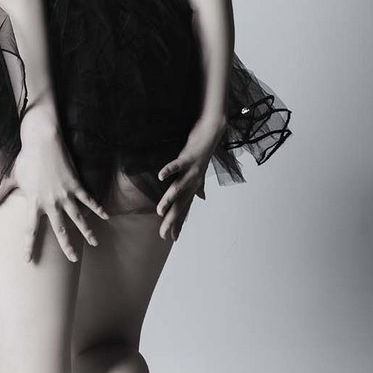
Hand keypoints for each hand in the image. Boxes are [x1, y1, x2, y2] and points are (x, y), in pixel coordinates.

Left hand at [0, 106, 109, 263]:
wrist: (42, 142)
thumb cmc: (26, 159)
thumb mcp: (11, 177)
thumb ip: (0, 192)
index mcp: (34, 202)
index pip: (31, 230)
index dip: (30, 246)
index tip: (29, 260)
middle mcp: (51, 202)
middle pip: (61, 229)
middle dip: (68, 246)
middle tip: (73, 260)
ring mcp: (65, 194)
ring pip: (78, 218)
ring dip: (87, 232)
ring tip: (94, 243)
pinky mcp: (75, 184)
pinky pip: (88, 200)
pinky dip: (97, 208)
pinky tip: (105, 216)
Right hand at [155, 115, 225, 241]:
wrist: (213, 134)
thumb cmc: (202, 152)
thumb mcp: (199, 171)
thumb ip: (199, 186)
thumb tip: (202, 198)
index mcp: (194, 185)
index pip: (185, 208)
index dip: (179, 223)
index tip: (172, 238)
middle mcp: (194, 181)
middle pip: (181, 204)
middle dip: (172, 220)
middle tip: (163, 234)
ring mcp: (192, 170)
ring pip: (179, 188)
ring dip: (169, 200)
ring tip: (160, 212)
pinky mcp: (188, 157)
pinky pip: (177, 165)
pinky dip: (169, 170)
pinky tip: (160, 176)